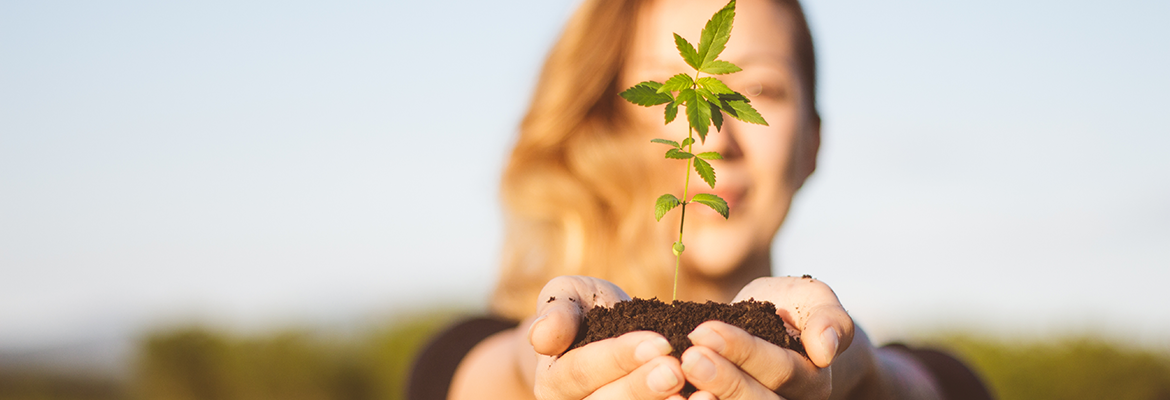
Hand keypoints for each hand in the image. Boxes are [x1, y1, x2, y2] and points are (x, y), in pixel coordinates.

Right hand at [526, 276, 686, 399]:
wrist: (603, 336)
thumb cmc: (584, 311)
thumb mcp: (567, 298)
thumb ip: (557, 313)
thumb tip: (542, 336)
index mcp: (553, 383)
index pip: (583, 372)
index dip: (620, 358)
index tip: (659, 342)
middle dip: (644, 388)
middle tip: (677, 369)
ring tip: (704, 394)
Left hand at [679, 276, 854, 399]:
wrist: (780, 332)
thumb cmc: (795, 311)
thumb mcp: (816, 302)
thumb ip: (829, 320)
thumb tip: (826, 349)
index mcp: (812, 381)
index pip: (779, 371)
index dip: (742, 352)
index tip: (705, 330)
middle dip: (720, 380)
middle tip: (688, 357)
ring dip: (703, 398)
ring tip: (672, 375)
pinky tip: (666, 395)